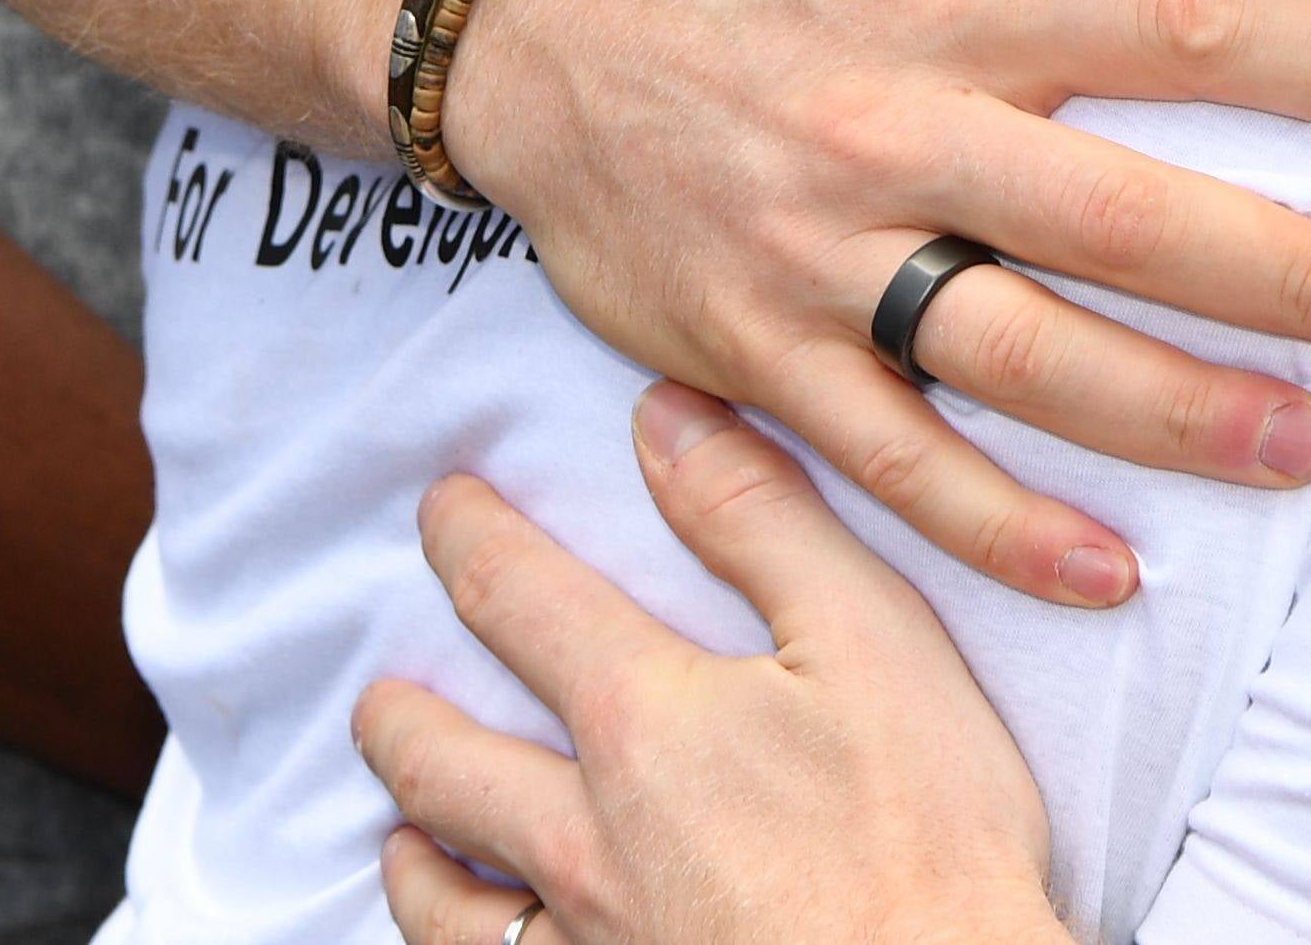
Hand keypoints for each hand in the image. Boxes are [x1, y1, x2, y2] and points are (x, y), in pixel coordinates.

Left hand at [363, 387, 1069, 944]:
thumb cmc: (927, 836)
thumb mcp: (873, 640)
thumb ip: (761, 521)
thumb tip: (664, 419)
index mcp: (641, 719)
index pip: (514, 596)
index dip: (467, 536)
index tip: (442, 506)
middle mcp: (580, 835)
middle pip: (438, 761)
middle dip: (398, 714)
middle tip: (383, 693)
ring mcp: (584, 939)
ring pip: (441, 896)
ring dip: (411, 848)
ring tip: (406, 824)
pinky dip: (461, 943)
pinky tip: (475, 936)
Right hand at [452, 0, 1310, 606]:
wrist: (532, 22)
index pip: (1173, 30)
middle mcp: (890, 131)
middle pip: (1122, 218)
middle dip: (1290, 276)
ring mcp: (820, 261)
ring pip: (1023, 358)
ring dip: (1178, 415)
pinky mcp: (760, 358)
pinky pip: (892, 465)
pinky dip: (998, 528)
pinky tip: (1112, 568)